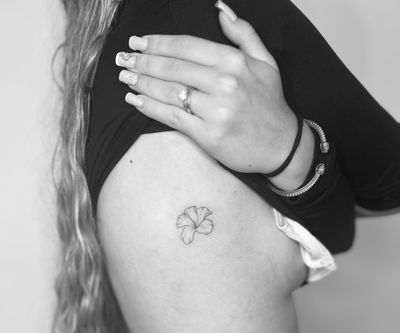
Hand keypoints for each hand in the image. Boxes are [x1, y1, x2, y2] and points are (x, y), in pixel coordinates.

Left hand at [115, 1, 297, 174]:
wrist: (282, 146)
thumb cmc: (271, 105)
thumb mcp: (265, 62)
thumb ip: (243, 34)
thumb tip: (221, 8)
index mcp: (234, 62)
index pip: (186, 46)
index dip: (158, 43)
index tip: (139, 42)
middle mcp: (224, 83)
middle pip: (172, 67)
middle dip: (143, 61)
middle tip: (123, 59)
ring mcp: (215, 110)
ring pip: (169, 91)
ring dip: (142, 83)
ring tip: (125, 77)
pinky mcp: (207, 135)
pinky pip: (172, 117)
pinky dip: (150, 107)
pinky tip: (135, 100)